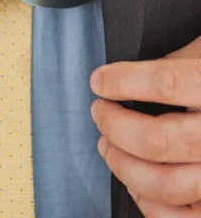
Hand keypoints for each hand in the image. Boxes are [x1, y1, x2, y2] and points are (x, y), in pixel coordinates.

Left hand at [90, 39, 200, 216]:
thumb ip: (171, 66)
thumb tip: (120, 79)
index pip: (165, 84)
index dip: (123, 82)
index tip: (99, 81)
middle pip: (157, 140)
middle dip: (114, 126)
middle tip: (100, 112)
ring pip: (166, 183)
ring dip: (123, 166)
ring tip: (108, 146)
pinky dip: (151, 206)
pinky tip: (137, 185)